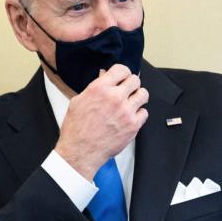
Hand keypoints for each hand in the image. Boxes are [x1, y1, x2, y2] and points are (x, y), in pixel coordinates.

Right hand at [55, 64, 148, 179]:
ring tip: (132, 102)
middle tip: (128, 90)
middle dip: (131, 84)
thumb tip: (105, 77)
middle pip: (135, 80)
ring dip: (138, 97)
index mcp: (100, 89)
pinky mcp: (133, 125)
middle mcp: (115, 98)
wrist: (81, 151)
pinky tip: (131, 116)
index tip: (123, 77)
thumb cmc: (77, 129)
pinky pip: (144, 112)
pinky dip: (139, 114)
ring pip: (144, 94)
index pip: (121, 69)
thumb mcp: (78, 101)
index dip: (123, 73)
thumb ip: (95, 87)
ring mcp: (126, 112)